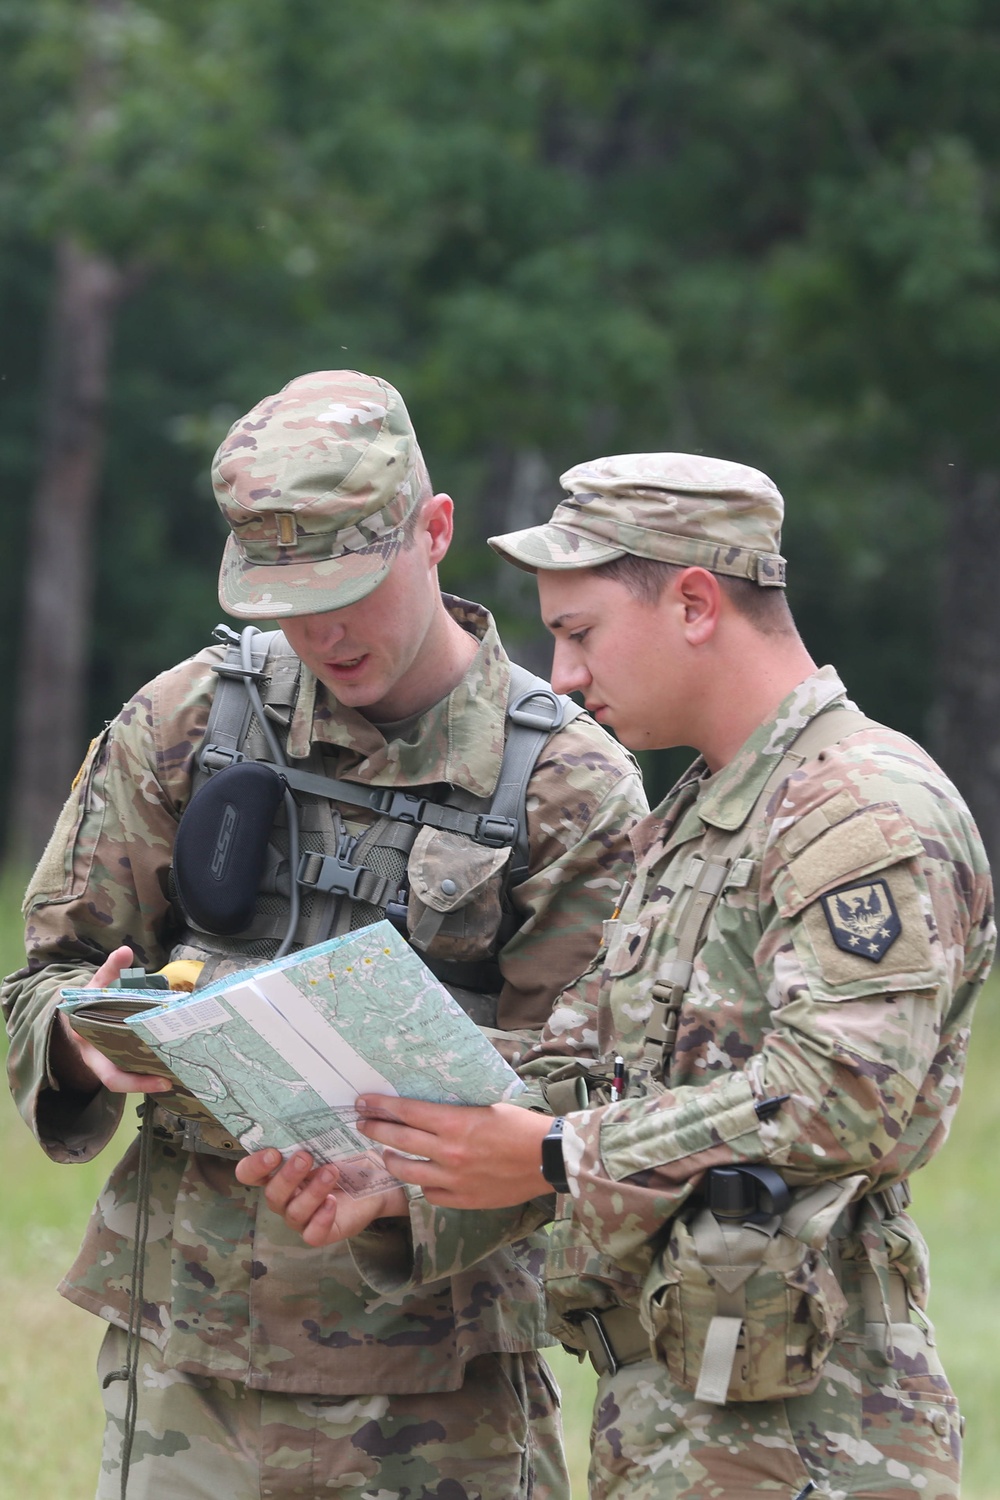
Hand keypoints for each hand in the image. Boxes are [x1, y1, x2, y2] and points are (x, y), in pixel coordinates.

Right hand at [50, 945, 172, 1096]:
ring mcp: (114, 1060)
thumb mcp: (96, 985)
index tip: (162, 1081)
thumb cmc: (89, 1000)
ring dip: (157, 1077)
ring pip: (135, 1076)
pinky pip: (140, 1067)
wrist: (78, 1012)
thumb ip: (110, 969)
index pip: (112, 1076)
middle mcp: (102, 1061)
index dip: (136, 1083)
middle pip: (128, 1082)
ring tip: (185, 1073)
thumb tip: (124, 951)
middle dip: (151, 1084)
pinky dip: (157, 1066)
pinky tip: (179, 1062)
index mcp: (92, 1049)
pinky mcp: (126, 1056)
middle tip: (178, 1078)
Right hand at [235, 1148, 407, 1245]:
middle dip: (288, 1176)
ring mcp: (302, 1217)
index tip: (272, 1152)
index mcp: (279, 1173)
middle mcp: (286, 1197)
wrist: (378, 1175)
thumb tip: (301, 1108)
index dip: (254, 1166)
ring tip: (332, 1171)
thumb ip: (310, 1133)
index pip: (249, 1174)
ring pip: (294, 1212)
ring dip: (312, 1191)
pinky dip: (320, 1218)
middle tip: (306, 1156)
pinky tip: (332, 1202)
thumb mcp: (329, 1141)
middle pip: (272, 1194)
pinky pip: (312, 1234)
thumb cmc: (347, 1155)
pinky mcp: (322, 1232)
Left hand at [356, 1097, 551, 1208]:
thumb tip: (431, 1106)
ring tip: (385, 1153)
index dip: (382, 1106)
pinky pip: (430, 1193)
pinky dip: (423, 1185)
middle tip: (361, 1123)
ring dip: (392, 1160)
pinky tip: (421, 1177)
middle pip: (399, 1140)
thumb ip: (456, 1110)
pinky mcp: (463, 1199)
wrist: (548, 1158)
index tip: (364, 1102)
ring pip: (408, 1171)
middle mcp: (449, 1151)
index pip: (407, 1112)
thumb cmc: (521, 1126)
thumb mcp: (487, 1106)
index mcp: (455, 1123)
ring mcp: (454, 1178)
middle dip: (375, 1129)